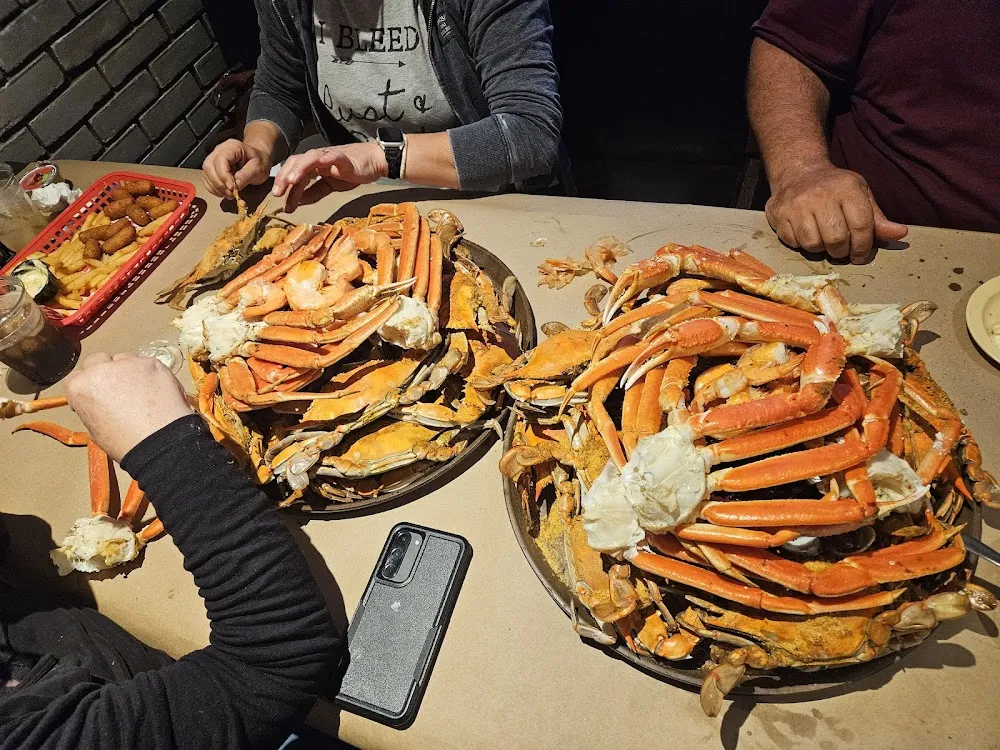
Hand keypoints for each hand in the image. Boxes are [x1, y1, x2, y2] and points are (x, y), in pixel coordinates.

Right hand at [63, 353, 192, 462]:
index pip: (75, 378)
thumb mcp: (94, 429)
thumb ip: (92, 407)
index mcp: (81, 387)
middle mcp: (101, 370)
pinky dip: (149, 374)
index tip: (95, 394)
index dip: (86, 387)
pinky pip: (146, 364)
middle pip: (97, 360)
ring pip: (124, 359)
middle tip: (118, 390)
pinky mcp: (152, 363)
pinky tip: (155, 390)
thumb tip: (100, 403)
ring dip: (128, 371)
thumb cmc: (127, 443)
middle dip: (104, 373)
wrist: (159, 440)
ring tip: (140, 391)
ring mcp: (128, 364)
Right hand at [202, 139, 272, 197]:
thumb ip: (246, 175)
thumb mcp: (258, 168)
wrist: (257, 160)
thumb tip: (235, 186)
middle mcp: (219, 151)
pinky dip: (214, 189)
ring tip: (230, 194)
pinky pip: (206, 179)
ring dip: (216, 188)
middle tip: (231, 194)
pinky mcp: (212, 169)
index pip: (220, 160)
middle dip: (218, 183)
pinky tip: (224, 192)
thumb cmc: (259, 161)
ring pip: (206, 174)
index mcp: (232, 147)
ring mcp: (213, 159)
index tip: (232, 188)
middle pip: (209, 166)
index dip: (224, 175)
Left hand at [272, 142, 387, 211]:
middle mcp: (317, 159)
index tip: (280, 201)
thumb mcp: (330, 186)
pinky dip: (323, 159)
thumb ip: (314, 192)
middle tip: (278, 193)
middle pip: (296, 163)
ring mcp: (329, 156)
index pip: (294, 173)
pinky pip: (331, 157)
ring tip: (292, 181)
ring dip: (299, 168)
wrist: (374, 162)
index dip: (285, 185)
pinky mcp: (343, 157)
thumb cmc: (352, 172)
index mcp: (313, 166)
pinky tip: (317, 165)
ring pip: (309, 158)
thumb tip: (298, 202)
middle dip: (285, 177)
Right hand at [765, 165, 907, 263]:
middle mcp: (822, 195)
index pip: (861, 227)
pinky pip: (793, 242)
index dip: (863, 248)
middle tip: (840, 249)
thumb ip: (877, 218)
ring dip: (820, 249)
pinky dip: (801, 244)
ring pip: (813, 245)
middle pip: (836, 240)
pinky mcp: (779, 214)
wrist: (798, 172)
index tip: (860, 255)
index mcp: (848, 188)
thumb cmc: (834, 188)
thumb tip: (900, 233)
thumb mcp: (860, 196)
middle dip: (841, 251)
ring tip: (822, 239)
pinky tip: (805, 233)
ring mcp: (798, 204)